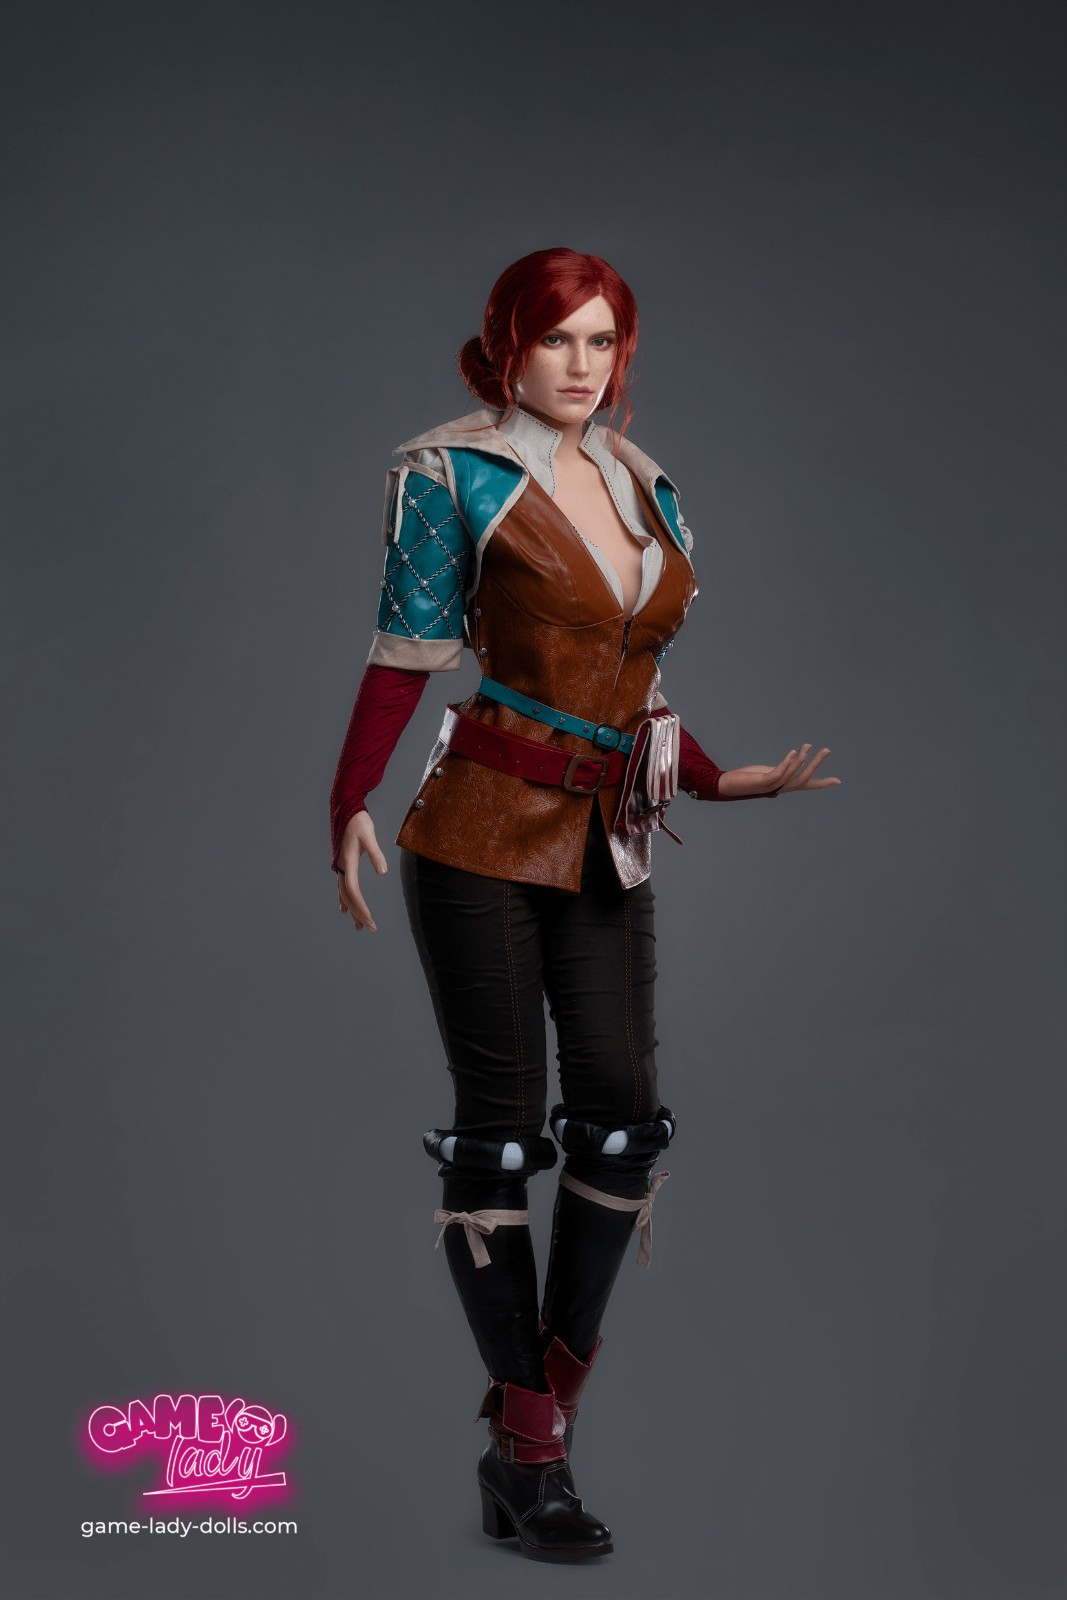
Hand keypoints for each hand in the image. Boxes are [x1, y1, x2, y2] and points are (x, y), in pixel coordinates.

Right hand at [336, 809, 387, 931]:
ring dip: (352, 909)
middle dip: (359, 913)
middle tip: (369, 929)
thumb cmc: (358, 822)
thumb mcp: (369, 836)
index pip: (353, 891)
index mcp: (348, 862)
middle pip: (348, 897)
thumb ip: (375, 854)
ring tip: (358, 926)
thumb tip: (383, 872)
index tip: (370, 920)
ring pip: (344, 894)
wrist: (346, 809)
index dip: (361, 907)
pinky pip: (342, 887)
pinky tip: (345, 908)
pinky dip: (345, 899)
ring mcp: (340, 866)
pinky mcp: (343, 864)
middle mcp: (342, 867)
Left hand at [717, 744, 840, 798]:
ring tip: (808, 745)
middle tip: (827, 750)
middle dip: (816, 763)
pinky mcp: (763, 781)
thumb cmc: (746, 779)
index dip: (822, 783)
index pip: (807, 784)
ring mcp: (773, 786)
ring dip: (802, 758)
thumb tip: (792, 761)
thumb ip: (781, 769)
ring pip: (793, 773)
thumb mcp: (768, 772)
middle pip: (805, 777)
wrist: (727, 786)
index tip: (838, 780)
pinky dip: (787, 762)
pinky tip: (791, 752)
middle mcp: (781, 787)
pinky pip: (779, 772)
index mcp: (784, 785)